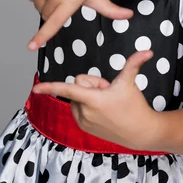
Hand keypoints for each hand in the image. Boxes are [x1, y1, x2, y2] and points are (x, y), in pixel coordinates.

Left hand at [32, 50, 157, 149]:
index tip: (35, 89)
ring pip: (78, 98)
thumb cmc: (135, 106)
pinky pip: (78, 109)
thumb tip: (148, 50)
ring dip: (89, 96)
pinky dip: (87, 106)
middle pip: (79, 86)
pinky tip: (104, 112)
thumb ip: (134, 63)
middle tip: (109, 92)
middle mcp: (84, 112)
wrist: (140, 132)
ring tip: (107, 104)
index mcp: (92, 99)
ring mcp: (83, 122)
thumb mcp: (130, 83)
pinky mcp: (84, 128)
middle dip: (92, 85)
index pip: (67, 89)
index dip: (50, 87)